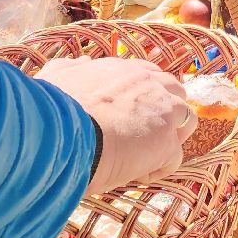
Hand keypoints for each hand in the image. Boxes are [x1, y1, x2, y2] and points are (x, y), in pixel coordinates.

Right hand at [35, 57, 196, 194]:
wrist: (61, 134)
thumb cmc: (51, 109)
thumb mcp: (56, 77)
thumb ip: (71, 68)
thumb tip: (82, 63)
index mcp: (123, 69)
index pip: (148, 75)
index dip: (143, 96)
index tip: (128, 114)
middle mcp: (149, 83)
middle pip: (175, 92)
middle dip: (164, 112)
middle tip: (141, 136)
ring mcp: (163, 111)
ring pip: (185, 120)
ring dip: (169, 137)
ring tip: (144, 157)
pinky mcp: (167, 142)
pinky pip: (175, 157)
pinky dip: (158, 168)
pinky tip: (135, 175)